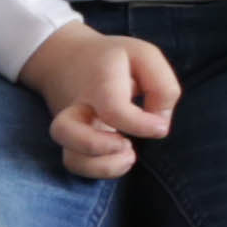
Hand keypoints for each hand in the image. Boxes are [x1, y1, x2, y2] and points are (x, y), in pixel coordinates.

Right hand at [22, 21, 181, 179]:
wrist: (63, 58)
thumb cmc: (111, 59)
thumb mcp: (144, 56)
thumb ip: (163, 87)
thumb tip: (159, 122)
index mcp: (98, 81)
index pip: (112, 109)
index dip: (141, 125)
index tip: (160, 125)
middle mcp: (78, 107)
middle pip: (65, 132)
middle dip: (98, 147)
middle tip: (125, 143)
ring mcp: (71, 127)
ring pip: (70, 159)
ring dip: (102, 166)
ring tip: (128, 153)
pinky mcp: (73, 141)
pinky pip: (76, 165)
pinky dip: (100, 171)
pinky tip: (121, 157)